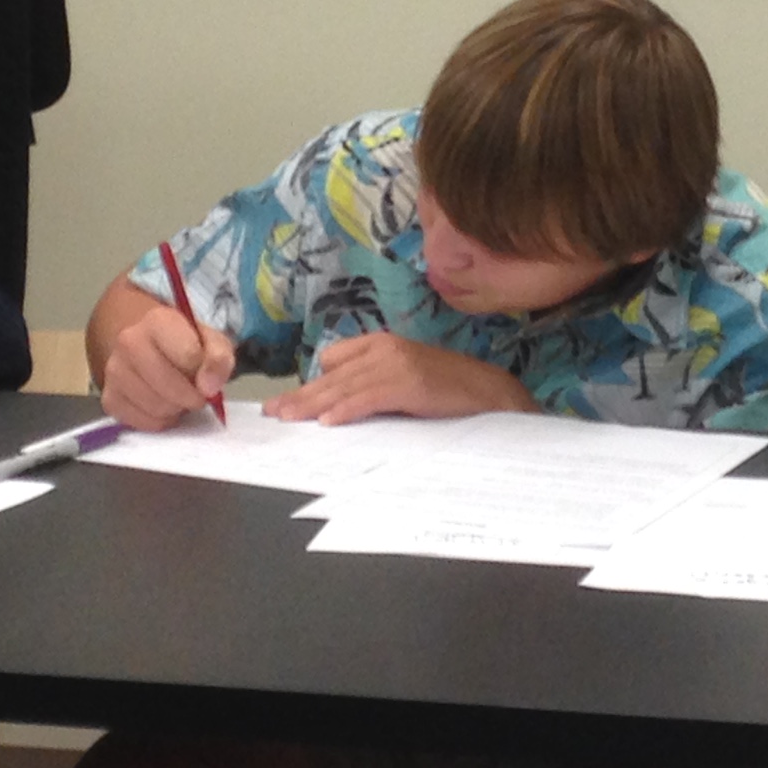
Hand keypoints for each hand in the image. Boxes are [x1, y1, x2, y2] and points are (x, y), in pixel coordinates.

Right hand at [100, 304, 236, 430]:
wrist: (153, 347)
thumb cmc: (186, 345)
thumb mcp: (212, 342)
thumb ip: (219, 358)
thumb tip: (209, 387)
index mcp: (157, 320)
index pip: (189, 356)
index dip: (205, 373)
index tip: (207, 377)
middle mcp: (128, 341)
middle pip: (169, 385)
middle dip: (190, 397)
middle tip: (196, 394)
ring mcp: (114, 370)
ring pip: (156, 407)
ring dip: (175, 409)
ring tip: (177, 396)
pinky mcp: (109, 397)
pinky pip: (141, 422)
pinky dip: (158, 420)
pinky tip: (162, 405)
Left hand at [270, 332, 534, 424]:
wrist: (493, 393)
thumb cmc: (451, 392)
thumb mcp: (406, 380)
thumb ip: (375, 385)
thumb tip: (339, 406)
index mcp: (382, 344)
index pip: (334, 360)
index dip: (313, 383)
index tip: (290, 403)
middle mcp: (385, 348)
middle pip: (332, 375)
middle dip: (302, 396)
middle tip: (274, 413)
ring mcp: (397, 364)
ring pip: (344, 386)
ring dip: (313, 405)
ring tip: (289, 418)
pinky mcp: (409, 383)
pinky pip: (368, 398)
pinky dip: (347, 410)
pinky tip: (328, 423)